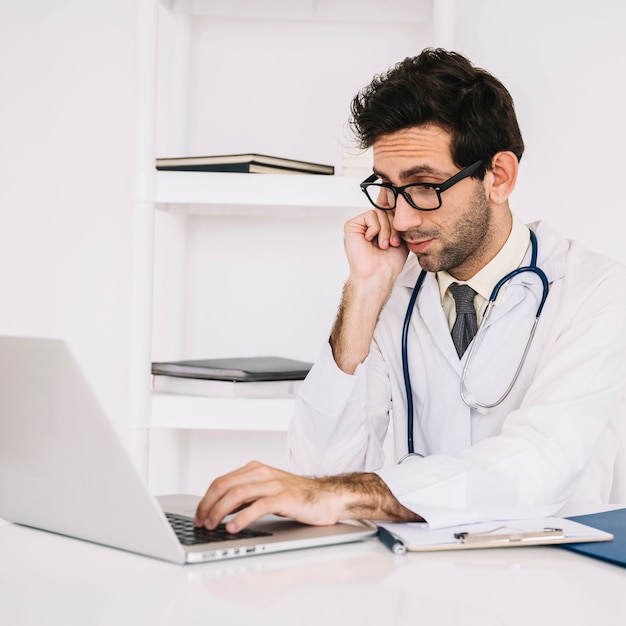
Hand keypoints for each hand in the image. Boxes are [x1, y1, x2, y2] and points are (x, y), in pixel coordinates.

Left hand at [194, 461, 344, 532]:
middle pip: (224, 485)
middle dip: (208, 504)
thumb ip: (246, 497)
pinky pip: (258, 505)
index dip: (206, 499)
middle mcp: (262, 473)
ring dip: (219, 511)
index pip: (221, 481)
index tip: (198, 515)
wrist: (327, 497)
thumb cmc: (298, 496)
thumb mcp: (267, 492)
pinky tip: (233, 528)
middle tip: (201, 522)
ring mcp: (273, 484)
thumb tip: (220, 509)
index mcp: (256, 469)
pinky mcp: (284, 497)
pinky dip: (242, 517)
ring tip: (212, 525)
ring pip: (237, 494)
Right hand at [343, 209, 407, 285]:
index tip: (398, 239)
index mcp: (381, 229)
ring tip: (382, 245)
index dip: (398, 223)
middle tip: (391, 243)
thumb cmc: (387, 263)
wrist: (378, 273)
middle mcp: (371, 226)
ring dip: (385, 230)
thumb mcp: (401, 238)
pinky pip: (370, 215)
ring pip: (379, 212)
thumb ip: (400, 223)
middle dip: (393, 228)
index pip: (392, 213)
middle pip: (387, 211)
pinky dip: (375, 229)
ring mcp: (361, 226)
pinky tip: (370, 240)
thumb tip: (402, 208)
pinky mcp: (352, 225)